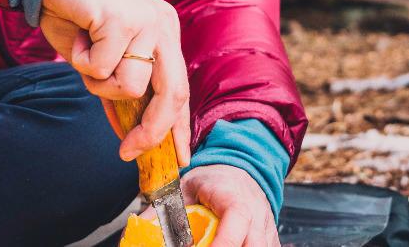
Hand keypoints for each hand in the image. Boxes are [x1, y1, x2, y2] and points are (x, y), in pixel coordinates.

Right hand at [38, 0, 190, 163]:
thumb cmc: (74, 13)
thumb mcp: (102, 57)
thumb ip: (119, 88)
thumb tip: (128, 133)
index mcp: (164, 33)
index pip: (180, 88)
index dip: (179, 127)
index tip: (178, 158)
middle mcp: (162, 26)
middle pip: (172, 94)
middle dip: (150, 131)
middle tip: (127, 151)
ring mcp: (146, 21)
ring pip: (131, 87)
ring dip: (99, 83)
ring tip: (85, 55)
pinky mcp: (122, 19)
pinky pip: (103, 68)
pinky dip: (81, 61)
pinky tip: (78, 37)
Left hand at [143, 165, 276, 246]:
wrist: (239, 169)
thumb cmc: (212, 180)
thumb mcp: (183, 189)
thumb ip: (163, 211)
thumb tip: (137, 229)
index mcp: (235, 199)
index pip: (236, 221)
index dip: (222, 243)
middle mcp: (256, 214)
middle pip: (254, 243)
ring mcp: (267, 227)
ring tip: (214, 246)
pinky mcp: (270, 237)